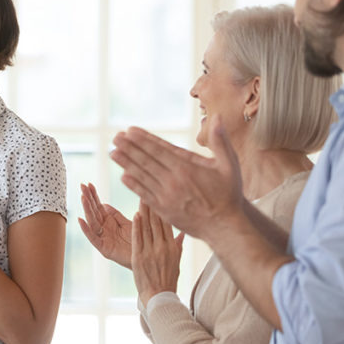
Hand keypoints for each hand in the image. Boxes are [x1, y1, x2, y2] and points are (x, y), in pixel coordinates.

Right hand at [77, 183, 132, 267]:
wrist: (149, 257)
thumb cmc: (140, 240)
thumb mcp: (130, 223)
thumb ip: (117, 215)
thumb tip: (105, 204)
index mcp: (110, 222)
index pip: (99, 206)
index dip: (94, 196)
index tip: (89, 184)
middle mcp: (104, 229)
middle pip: (93, 212)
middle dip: (88, 199)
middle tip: (82, 186)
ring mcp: (104, 239)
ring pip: (92, 222)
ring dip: (87, 210)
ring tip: (82, 197)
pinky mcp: (105, 249)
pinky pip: (93, 239)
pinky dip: (86, 230)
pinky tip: (81, 220)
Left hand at [110, 115, 244, 239]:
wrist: (225, 226)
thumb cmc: (229, 194)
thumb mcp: (229, 165)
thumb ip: (221, 141)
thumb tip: (218, 116)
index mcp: (187, 168)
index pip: (159, 149)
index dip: (143, 140)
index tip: (129, 130)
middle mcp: (173, 181)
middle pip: (147, 161)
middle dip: (129, 148)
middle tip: (116, 137)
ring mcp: (167, 196)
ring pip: (142, 176)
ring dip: (126, 163)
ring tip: (113, 152)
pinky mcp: (164, 210)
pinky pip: (145, 195)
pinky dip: (134, 185)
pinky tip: (123, 176)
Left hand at [131, 202, 183, 306]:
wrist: (159, 296)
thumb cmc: (168, 279)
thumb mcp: (177, 261)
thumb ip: (178, 245)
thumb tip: (184, 233)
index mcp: (173, 247)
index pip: (168, 223)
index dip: (165, 208)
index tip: (163, 195)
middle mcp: (163, 247)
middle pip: (159, 222)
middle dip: (155, 205)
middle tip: (152, 190)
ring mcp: (151, 252)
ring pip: (148, 227)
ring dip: (145, 211)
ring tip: (143, 197)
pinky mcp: (139, 257)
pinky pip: (139, 238)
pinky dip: (137, 226)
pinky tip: (136, 215)